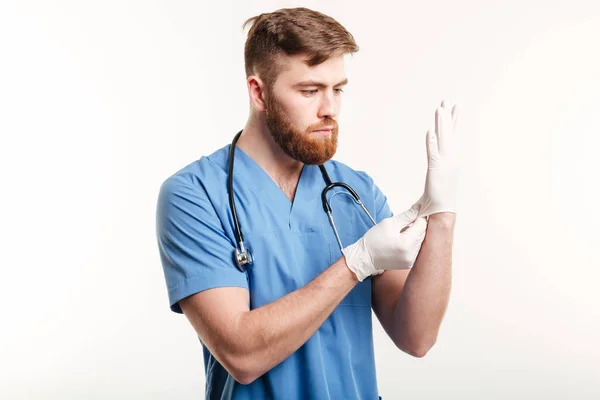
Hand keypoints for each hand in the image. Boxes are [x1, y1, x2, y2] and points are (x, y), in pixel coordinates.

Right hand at [342, 204, 427, 280]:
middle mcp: (411, 254)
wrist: (365, 258)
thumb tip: (419, 208)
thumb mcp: (389, 223)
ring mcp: (411, 260)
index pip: (422, 225)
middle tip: (409, 219)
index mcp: (406, 243)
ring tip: (403, 231)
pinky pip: (416, 249)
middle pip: (423, 234)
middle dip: (418, 225)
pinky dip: (412, 242)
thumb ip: (407, 216)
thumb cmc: (374, 240)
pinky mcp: (409, 263)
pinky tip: (402, 240)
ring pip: (421, 241)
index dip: (421, 216)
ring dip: (415, 234)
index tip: (419, 210)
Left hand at [416, 100, 459, 216]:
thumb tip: (437, 159)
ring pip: (442, 138)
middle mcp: (451, 157)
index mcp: (452, 157)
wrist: (442, 208)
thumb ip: (438, 162)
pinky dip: (431, 142)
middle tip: (446, 100)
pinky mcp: (436, 169)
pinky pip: (433, 152)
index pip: (454, 135)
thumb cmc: (440, 194)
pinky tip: (430, 131)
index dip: (455, 120)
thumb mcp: (440, 174)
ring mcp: (445, 162)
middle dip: (448, 116)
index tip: (456, 106)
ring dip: (441, 124)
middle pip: (449, 132)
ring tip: (439, 109)